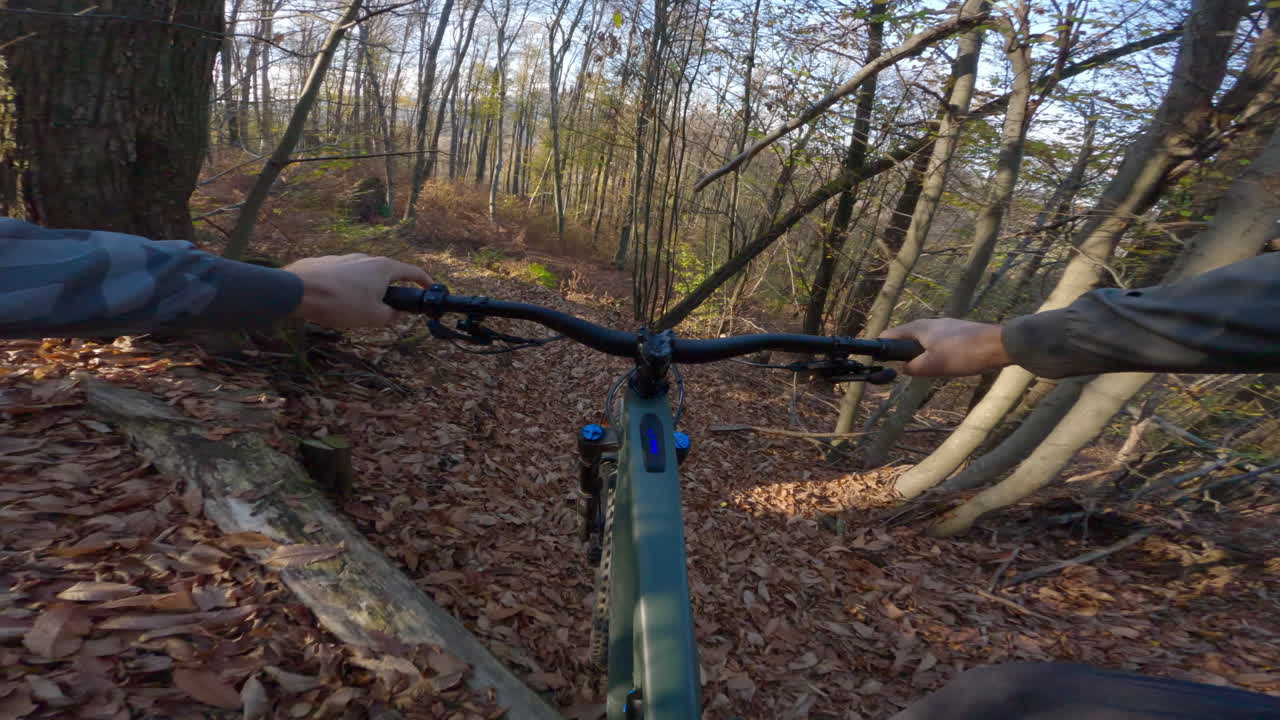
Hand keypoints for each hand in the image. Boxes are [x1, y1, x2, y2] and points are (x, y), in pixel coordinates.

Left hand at [284, 254, 430, 328]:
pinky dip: (346, 291)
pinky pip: (343, 278)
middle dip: (389, 292)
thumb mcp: (374, 317)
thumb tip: (394, 313)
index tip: (429, 289)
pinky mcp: (327, 263)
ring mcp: (345, 258)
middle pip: (386, 275)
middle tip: (385, 311)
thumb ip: (391, 315)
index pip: (413, 272)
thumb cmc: (341, 302)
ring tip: (353, 312)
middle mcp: (366, 258)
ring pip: (363, 277)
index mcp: (383, 267)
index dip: (425, 282)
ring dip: (365, 293)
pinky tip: (334, 305)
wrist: (298, 290)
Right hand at [879, 318, 1011, 376]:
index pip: (891, 334)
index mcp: (920, 328)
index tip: (876, 360)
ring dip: (920, 353)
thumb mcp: (933, 365)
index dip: (882, 346)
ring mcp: (946, 326)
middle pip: (908, 336)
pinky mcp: (959, 332)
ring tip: (922, 368)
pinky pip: (938, 342)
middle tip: (900, 368)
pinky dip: (934, 352)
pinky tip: (943, 363)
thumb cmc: (963, 354)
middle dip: (902, 351)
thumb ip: (914, 368)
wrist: (999, 345)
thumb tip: (904, 369)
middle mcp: (930, 323)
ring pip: (924, 340)